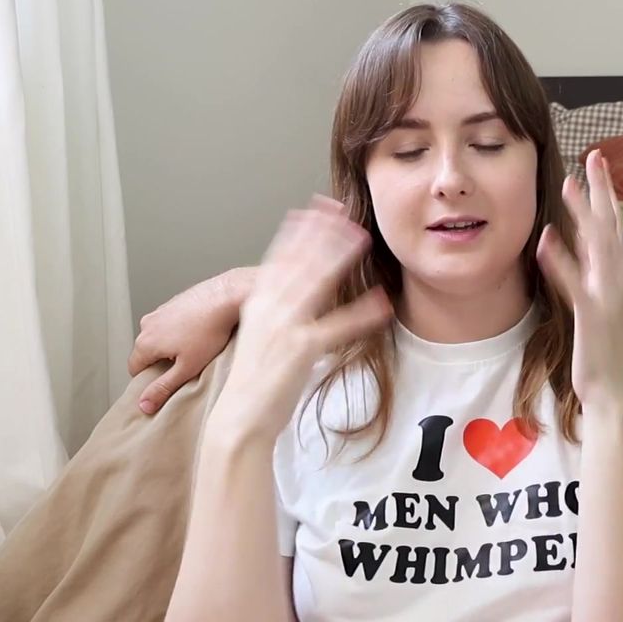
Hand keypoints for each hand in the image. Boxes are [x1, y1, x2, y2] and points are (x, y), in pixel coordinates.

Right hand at [130, 270, 245, 414]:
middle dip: (163, 361)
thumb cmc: (210, 331)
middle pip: (146, 351)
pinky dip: (181, 329)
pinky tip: (200, 332)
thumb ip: (163, 388)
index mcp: (145, 342)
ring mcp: (160, 310)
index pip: (134, 368)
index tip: (168, 381)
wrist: (228, 297)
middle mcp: (147, 324)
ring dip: (172, 344)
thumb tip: (144, 405)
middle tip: (187, 365)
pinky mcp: (174, 301)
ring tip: (197, 347)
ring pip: (159, 336)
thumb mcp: (187, 368)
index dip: (150, 379)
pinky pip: (171, 322)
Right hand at [211, 196, 392, 438]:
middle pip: (299, 259)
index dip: (302, 227)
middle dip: (322, 230)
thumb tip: (297, 290)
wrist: (240, 417)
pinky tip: (382, 302)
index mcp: (259, 302)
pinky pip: (338, 326)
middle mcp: (269, 308)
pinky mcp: (302, 349)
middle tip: (343, 207)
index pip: (281, 254)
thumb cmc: (256, 379)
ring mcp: (285, 326)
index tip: (318, 205)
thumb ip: (278, 309)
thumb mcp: (262, 334)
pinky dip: (362, 313)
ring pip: (316, 282)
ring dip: (339, 257)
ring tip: (362, 238)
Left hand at [536, 151, 622, 408]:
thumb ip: (575, 268)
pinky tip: (544, 240)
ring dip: (583, 214)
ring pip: (596, 245)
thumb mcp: (588, 299)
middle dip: (602, 189)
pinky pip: (574, 283)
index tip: (597, 160)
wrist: (613, 387)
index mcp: (612, 273)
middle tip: (595, 155)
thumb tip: (553, 239)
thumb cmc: (599, 345)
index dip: (605, 191)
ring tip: (569, 184)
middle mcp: (614, 277)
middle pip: (610, 224)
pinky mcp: (592, 314)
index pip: (611, 223)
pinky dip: (560, 261)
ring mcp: (605, 294)